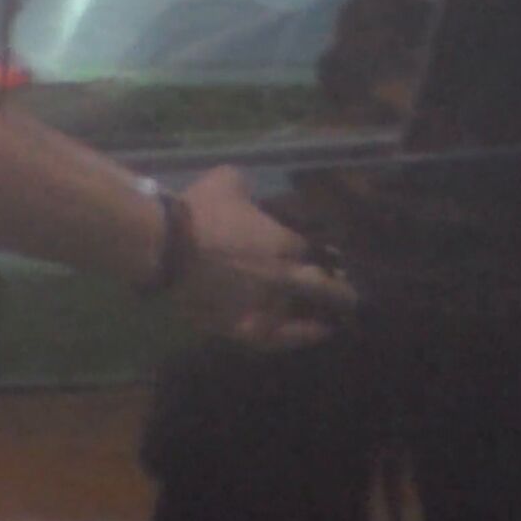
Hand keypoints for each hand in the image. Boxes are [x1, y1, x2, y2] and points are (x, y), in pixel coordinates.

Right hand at [173, 166, 357, 350]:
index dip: (330, 257)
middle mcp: (285, 278)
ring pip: (310, 315)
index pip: (321, 253)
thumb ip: (249, 188)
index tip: (335, 259)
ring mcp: (267, 306)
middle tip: (354, 293)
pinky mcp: (244, 328)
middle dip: (344, 290)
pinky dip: (302, 337)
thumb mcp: (229, 181)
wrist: (166, 247)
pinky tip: (315, 335)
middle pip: (327, 289)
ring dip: (328, 314)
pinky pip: (280, 339)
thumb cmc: (199, 211)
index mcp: (286, 243)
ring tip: (339, 317)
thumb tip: (251, 191)